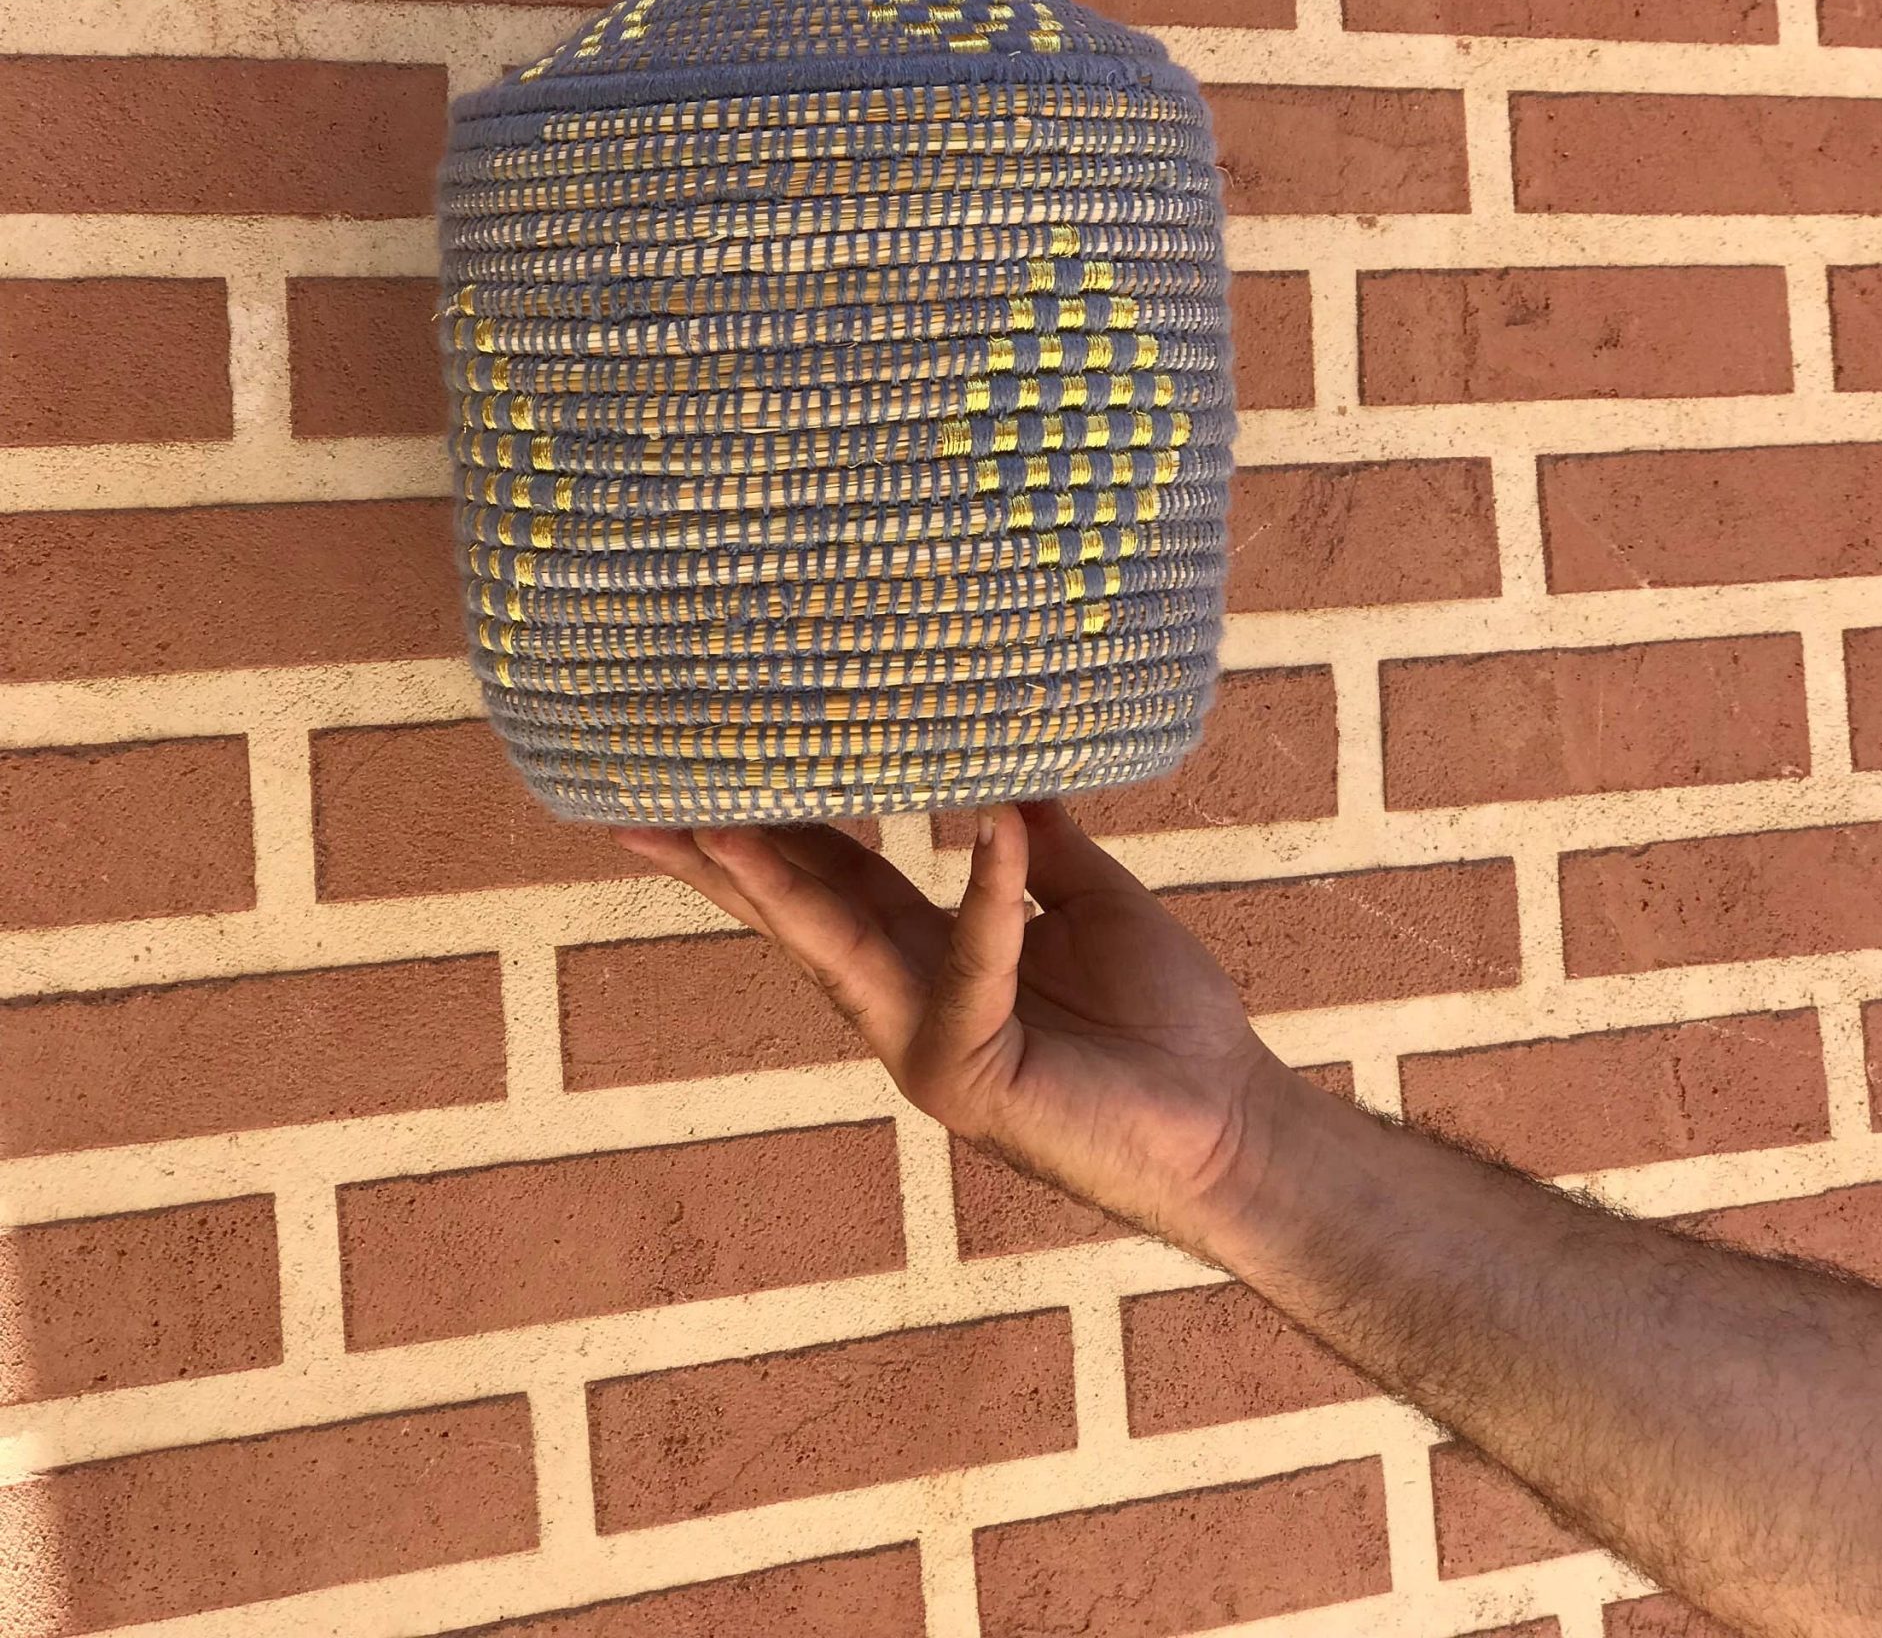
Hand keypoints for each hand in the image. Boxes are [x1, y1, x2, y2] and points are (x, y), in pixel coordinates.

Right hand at [612, 803, 1286, 1262]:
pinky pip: (974, 965)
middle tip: (634, 803)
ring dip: (779, 883)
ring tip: (717, 823)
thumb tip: (1004, 770)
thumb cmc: (1167, 1025)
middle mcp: (909, 1003)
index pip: (830, 878)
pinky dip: (986, 896)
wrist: (1235, 1123)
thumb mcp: (1092, 905)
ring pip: (838, 950)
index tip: (703, 768)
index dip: (770, 824)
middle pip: (798, 914)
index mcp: (929, 958)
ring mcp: (931, 1048)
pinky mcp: (977, 1079)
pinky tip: (988, 826)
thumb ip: (1038, 846)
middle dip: (718, 860)